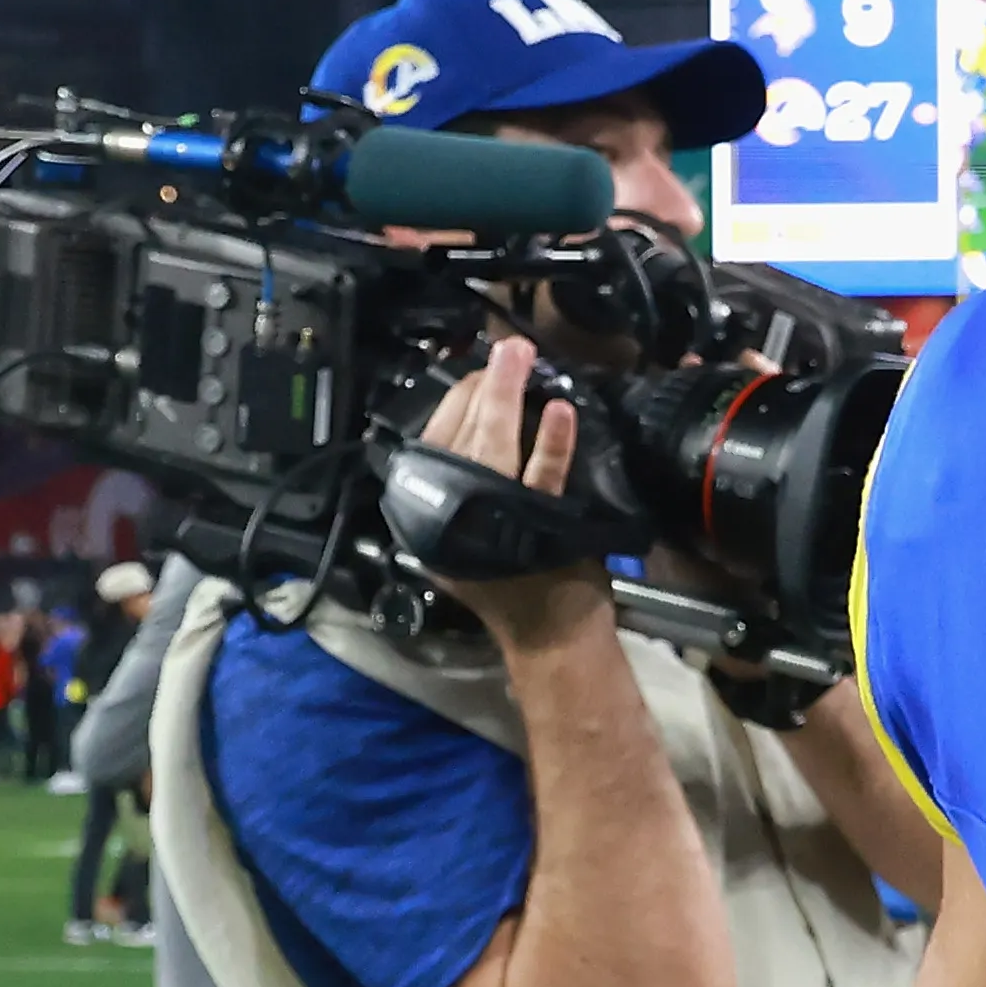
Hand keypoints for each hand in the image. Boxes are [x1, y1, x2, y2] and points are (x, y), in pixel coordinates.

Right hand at [412, 340, 609, 656]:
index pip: (433, 441)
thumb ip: (460, 484)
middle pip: (457, 436)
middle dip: (480, 385)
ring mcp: (492, 522)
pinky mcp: (538, 527)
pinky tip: (559, 410)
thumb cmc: (513, 582)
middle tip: (504, 349)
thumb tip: (474, 412)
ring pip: (492, 447)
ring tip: (518, 355)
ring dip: (505, 395)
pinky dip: (552, 443)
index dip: (457, 398)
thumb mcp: (466, 534)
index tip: (478, 369)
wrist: (550, 637)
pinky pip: (543, 478)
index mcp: (426, 515)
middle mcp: (449, 516)